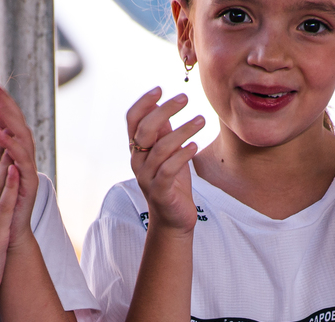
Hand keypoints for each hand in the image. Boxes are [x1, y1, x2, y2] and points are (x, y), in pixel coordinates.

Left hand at [0, 80, 39, 244]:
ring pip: (22, 137)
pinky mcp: (29, 185)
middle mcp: (22, 156)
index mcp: (11, 150)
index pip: (3, 119)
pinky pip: (23, 162)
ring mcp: (27, 169)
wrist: (7, 237)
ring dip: (9, 120)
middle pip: (15, 122)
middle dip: (3, 102)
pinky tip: (0, 135)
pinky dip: (13, 148)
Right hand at [125, 87, 204, 233]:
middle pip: (145, 130)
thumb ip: (163, 132)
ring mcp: (147, 178)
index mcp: (137, 149)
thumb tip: (163, 105)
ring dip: (182, 132)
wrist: (173, 219)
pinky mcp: (160, 191)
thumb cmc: (172, 182)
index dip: (143, 102)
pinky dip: (182, 156)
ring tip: (201, 120)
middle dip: (164, 110)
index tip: (160, 89)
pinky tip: (195, 147)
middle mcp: (138, 162)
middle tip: (185, 99)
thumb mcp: (168, 153)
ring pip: (160, 149)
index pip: (132, 120)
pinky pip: (168, 170)